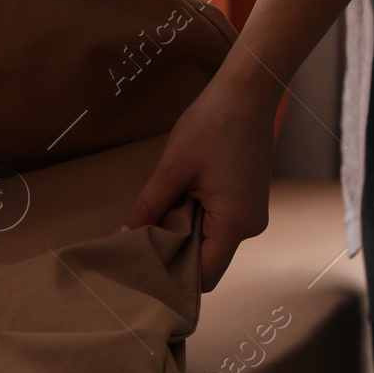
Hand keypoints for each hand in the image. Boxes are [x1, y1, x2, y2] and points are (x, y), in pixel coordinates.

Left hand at [120, 73, 276, 291]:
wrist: (247, 92)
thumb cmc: (212, 125)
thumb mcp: (173, 168)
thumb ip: (148, 206)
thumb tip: (122, 237)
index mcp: (235, 223)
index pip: (205, 277)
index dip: (173, 280)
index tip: (140, 273)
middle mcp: (250, 226)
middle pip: (207, 261)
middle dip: (172, 256)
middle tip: (135, 247)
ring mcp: (251, 213)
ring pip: (210, 241)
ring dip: (182, 234)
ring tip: (150, 221)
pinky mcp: (246, 200)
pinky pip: (218, 223)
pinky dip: (194, 219)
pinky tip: (172, 204)